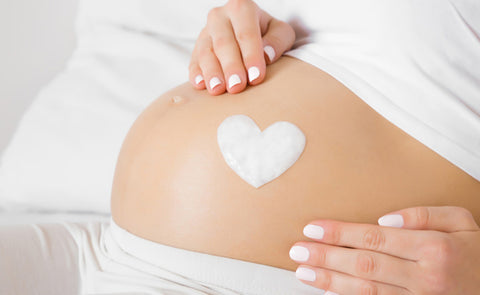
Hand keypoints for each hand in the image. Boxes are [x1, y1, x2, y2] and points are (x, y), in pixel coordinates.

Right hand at [189, 0, 294, 94]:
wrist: (248, 35)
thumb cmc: (267, 35)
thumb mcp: (281, 33)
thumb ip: (278, 40)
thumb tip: (267, 55)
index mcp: (242, 8)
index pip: (246, 33)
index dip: (251, 56)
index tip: (256, 77)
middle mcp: (219, 17)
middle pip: (224, 43)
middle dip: (231, 66)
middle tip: (237, 87)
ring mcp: (205, 32)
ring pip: (205, 52)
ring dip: (211, 72)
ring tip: (218, 89)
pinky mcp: (195, 49)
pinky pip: (193, 61)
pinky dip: (196, 73)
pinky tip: (200, 85)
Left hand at [289, 206, 479, 293]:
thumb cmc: (475, 251)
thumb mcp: (461, 221)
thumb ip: (423, 214)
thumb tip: (384, 218)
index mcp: (432, 248)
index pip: (374, 238)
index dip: (340, 233)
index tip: (313, 228)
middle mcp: (423, 277)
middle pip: (363, 265)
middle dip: (326, 257)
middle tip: (297, 251)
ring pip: (365, 290)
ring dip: (330, 281)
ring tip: (303, 272)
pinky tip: (328, 292)